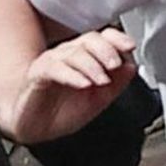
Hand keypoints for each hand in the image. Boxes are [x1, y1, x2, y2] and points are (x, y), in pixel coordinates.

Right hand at [9, 26, 136, 146]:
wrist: (34, 127)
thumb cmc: (60, 112)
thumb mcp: (97, 101)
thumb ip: (116, 85)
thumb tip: (131, 67)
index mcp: (85, 58)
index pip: (103, 38)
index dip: (117, 39)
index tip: (130, 47)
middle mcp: (68, 55)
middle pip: (89, 40)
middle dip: (106, 50)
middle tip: (115, 65)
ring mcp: (52, 62)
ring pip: (73, 53)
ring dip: (91, 65)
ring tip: (102, 80)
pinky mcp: (38, 74)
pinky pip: (55, 68)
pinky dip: (72, 75)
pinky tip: (83, 84)